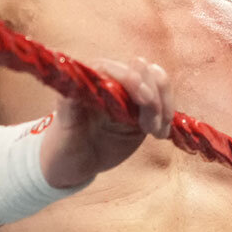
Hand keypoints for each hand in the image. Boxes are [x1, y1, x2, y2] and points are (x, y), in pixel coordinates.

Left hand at [39, 59, 174, 188]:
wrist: (75, 162)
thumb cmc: (64, 142)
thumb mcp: (64, 125)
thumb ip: (69, 103)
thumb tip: (74, 84)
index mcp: (92, 77)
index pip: (116, 68)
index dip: (132, 80)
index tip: (143, 100)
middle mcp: (114, 80)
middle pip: (145, 70)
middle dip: (154, 94)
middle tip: (149, 125)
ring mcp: (132, 95)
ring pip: (159, 83)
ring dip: (164, 105)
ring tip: (155, 131)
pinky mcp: (145, 110)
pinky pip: (165, 104)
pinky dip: (168, 117)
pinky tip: (160, 134)